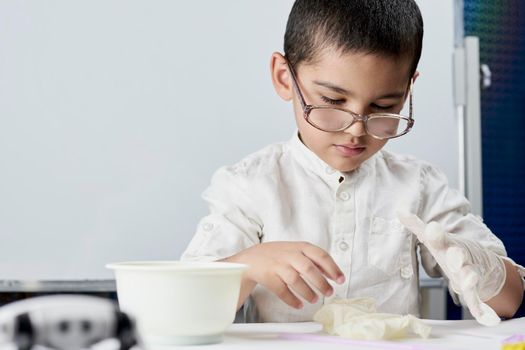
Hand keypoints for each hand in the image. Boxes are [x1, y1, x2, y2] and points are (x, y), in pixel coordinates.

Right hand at [232, 241, 344, 308]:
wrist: (251, 258)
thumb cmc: (278, 255)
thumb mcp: (296, 250)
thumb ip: (313, 259)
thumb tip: (333, 273)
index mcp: (299, 246)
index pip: (320, 255)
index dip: (332, 268)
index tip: (340, 280)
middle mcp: (289, 254)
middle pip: (309, 269)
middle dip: (321, 283)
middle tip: (330, 293)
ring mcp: (277, 265)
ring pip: (295, 280)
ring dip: (307, 292)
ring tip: (314, 299)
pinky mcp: (268, 277)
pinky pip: (282, 291)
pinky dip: (292, 300)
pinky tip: (299, 304)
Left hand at [397, 210, 504, 325]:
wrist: (479, 263)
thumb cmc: (449, 249)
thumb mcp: (433, 238)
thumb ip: (416, 225)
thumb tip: (399, 209)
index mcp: (446, 244)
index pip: (440, 236)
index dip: (436, 233)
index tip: (431, 228)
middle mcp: (458, 256)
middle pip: (458, 254)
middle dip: (456, 256)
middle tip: (454, 257)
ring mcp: (467, 271)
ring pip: (469, 274)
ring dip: (468, 278)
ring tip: (468, 283)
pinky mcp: (473, 288)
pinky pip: (475, 297)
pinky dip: (478, 306)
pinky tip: (481, 315)